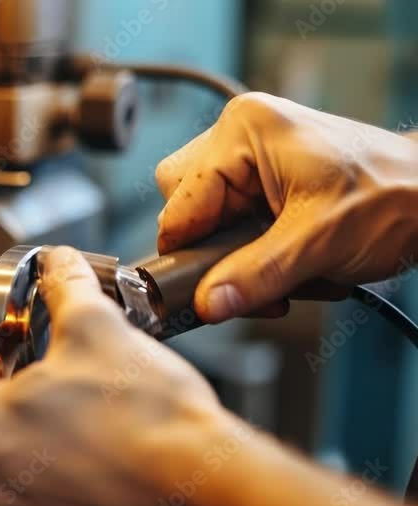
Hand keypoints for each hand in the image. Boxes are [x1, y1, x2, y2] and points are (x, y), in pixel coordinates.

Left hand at [0, 247, 236, 505]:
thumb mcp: (99, 328)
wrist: (207, 492)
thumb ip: (65, 288)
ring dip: (37, 448)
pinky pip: (46, 503)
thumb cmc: (150, 421)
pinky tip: (105, 456)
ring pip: (11, 474)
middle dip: (6, 415)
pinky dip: (65, 481)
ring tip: (86, 422)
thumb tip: (59, 264)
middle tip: (50, 391)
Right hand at [155, 92, 417, 322]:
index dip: (189, 253)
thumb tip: (206, 303)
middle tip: (254, 281)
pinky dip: (256, 255)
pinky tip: (290, 262)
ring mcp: (251, 158)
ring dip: (240, 260)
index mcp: (244, 131)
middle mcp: (240, 137)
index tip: (198, 292)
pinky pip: (233, 226)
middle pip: (185, 211)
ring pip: (207, 224)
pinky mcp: (263, 181)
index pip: (179, 203)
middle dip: (219, 255)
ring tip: (286, 271)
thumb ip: (258, 275)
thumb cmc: (396, 197)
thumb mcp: (320, 243)